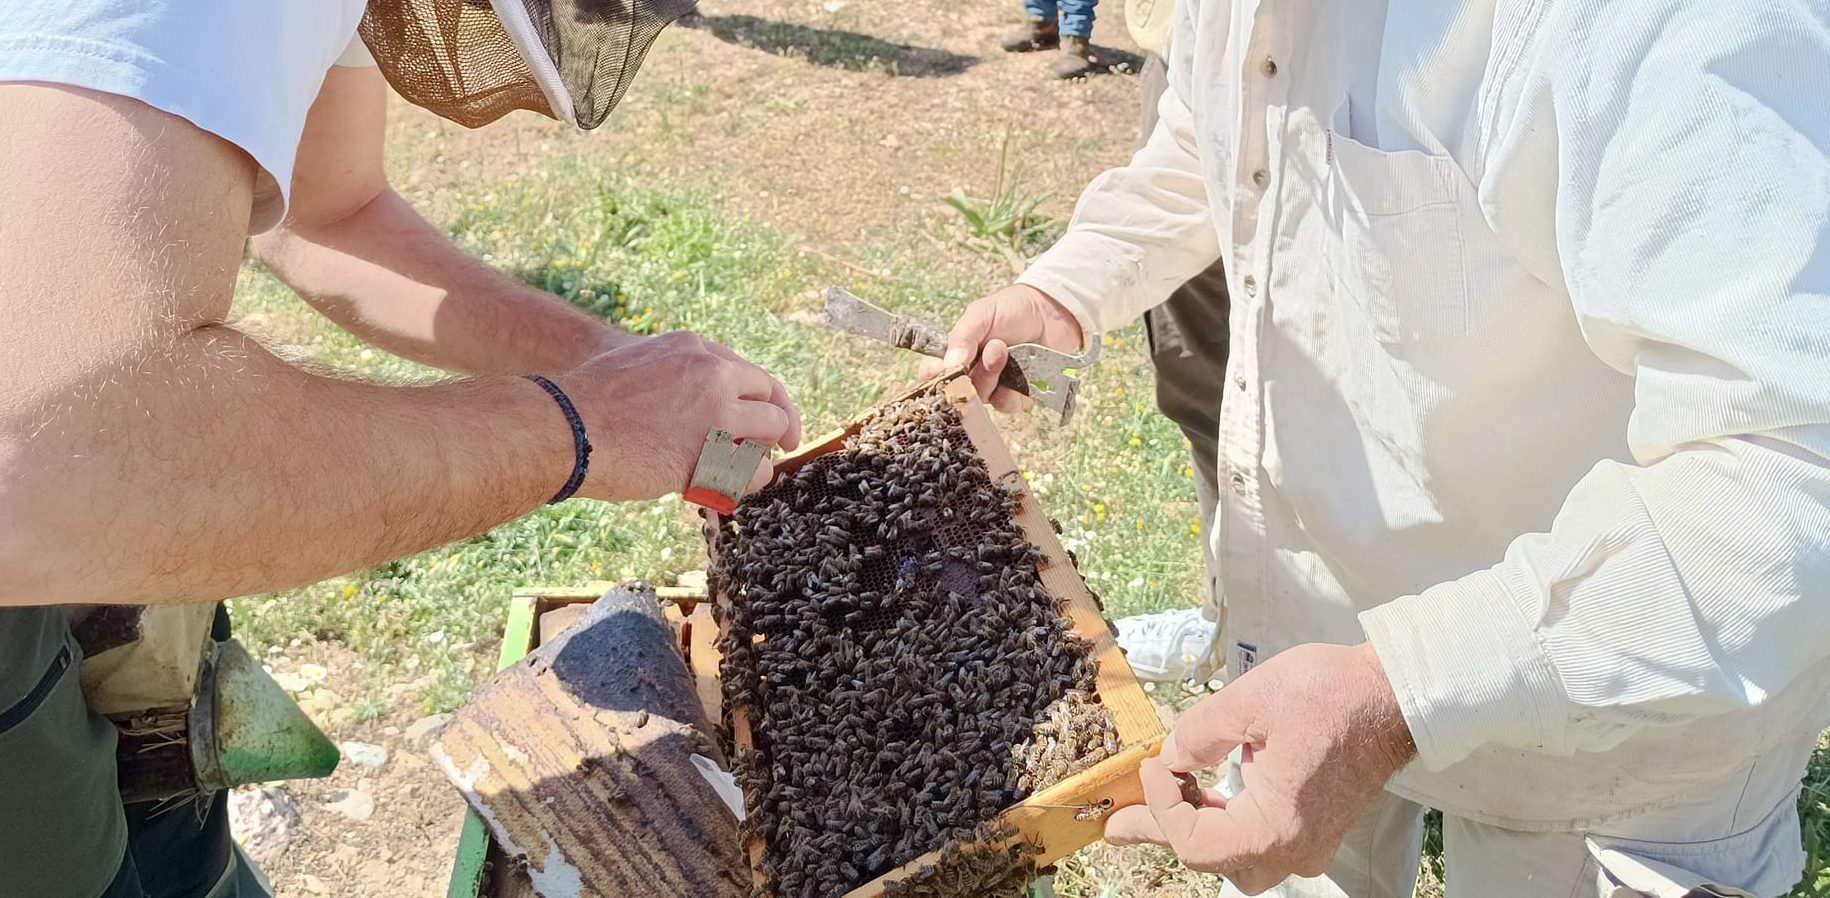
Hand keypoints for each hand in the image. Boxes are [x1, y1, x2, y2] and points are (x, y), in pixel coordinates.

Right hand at [554, 331, 801, 500]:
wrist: (563, 426)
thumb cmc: (585, 402)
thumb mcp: (635, 364)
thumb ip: (673, 378)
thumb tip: (691, 409)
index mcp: (694, 350)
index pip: (752, 374)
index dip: (766, 401)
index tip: (773, 422)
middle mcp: (712, 375)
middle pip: (770, 400)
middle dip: (774, 428)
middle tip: (770, 451)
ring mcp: (715, 413)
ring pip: (772, 433)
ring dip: (760, 456)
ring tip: (735, 473)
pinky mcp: (710, 454)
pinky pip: (754, 472)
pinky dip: (747, 484)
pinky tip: (724, 490)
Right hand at [917, 284, 1082, 412]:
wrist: (1050, 312)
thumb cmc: (1012, 309)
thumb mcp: (981, 314)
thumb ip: (963, 336)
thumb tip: (949, 363)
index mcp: (956, 355)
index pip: (933, 374)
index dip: (932, 377)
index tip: (940, 369)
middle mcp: (971, 375)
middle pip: (956, 392)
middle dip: (971, 374)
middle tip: (992, 347)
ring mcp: (993, 388)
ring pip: (981, 400)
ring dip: (991, 377)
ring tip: (1006, 351)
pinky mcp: (1016, 398)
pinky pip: (1005, 405)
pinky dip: (1011, 391)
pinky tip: (1021, 371)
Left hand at [1104, 643, 1416, 893]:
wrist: (1394, 694)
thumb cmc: (1332, 694)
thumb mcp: (1249, 701)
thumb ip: (1198, 734)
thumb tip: (1172, 758)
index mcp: (1277, 827)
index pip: (1195, 841)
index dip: (1162, 805)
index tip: (1153, 765)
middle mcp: (1294, 848)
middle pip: (1211, 857)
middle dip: (1164, 830)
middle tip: (1119, 822)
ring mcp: (1308, 843)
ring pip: (1234, 857)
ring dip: (1195, 828)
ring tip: (1161, 799)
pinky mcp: (1314, 829)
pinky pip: (1258, 841)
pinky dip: (1225, 821)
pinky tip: (1204, 791)